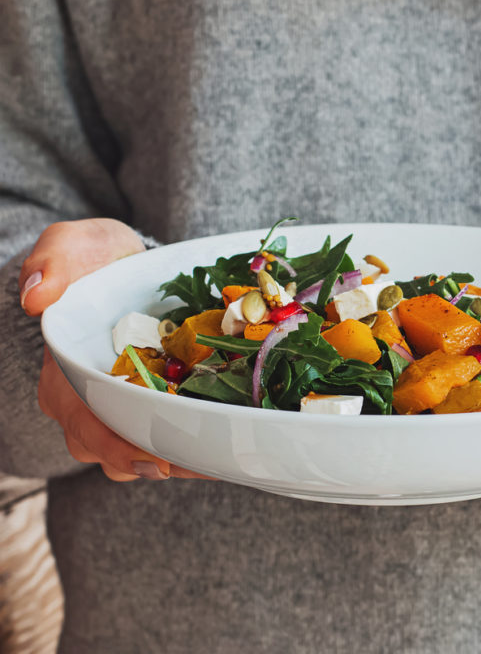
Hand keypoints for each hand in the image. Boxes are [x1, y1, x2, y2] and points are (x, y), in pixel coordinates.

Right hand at [21, 218, 210, 481]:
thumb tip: (36, 297)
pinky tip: (216, 448)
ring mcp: (112, 407)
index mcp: (62, 371)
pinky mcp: (142, 407)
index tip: (155, 458)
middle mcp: (81, 400)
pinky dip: (184, 448)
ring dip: (172, 460)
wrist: (124, 266)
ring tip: (213, 459)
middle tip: (199, 462)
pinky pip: (157, 441)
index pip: (83, 420)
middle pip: (112, 448)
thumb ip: (56, 259)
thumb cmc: (98, 258)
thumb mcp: (77, 245)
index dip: (117, 444)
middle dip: (154, 460)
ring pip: (134, 455)